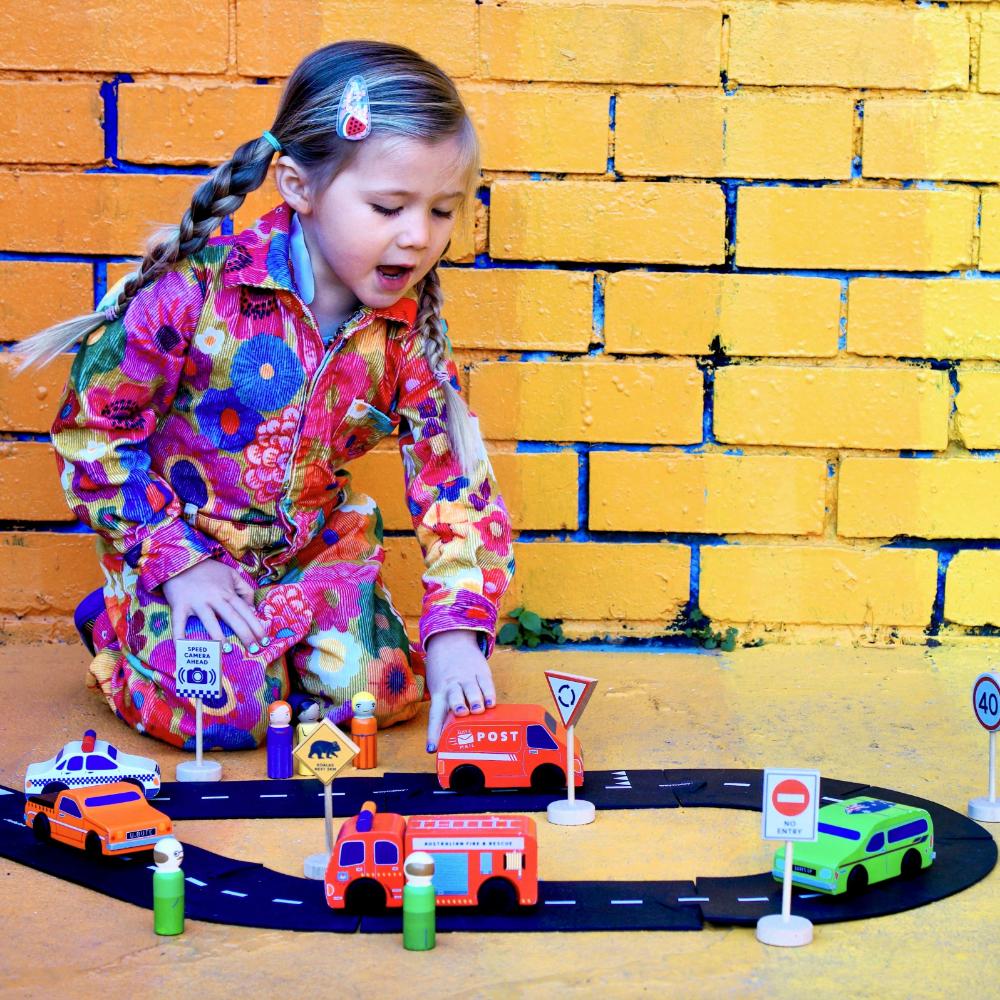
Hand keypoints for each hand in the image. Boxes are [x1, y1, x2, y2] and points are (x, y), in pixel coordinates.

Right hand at [162, 558, 266, 648]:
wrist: (180, 561)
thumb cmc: (208, 570)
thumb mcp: (231, 574)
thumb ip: (244, 590)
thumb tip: (252, 609)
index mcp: (227, 592)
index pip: (245, 611)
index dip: (256, 626)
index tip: (265, 641)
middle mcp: (214, 598)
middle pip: (233, 618)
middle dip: (245, 635)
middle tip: (254, 650)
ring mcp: (197, 602)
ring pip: (210, 622)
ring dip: (218, 637)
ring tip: (226, 650)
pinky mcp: (180, 605)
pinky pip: (179, 623)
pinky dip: (179, 637)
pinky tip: (183, 649)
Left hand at [424, 629, 495, 752]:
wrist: (451, 640)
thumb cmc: (444, 672)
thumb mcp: (438, 687)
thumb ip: (446, 707)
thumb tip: (452, 733)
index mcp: (439, 692)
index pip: (435, 715)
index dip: (433, 733)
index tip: (432, 749)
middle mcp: (452, 684)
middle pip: (454, 697)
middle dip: (458, 706)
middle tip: (461, 713)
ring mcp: (467, 677)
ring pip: (471, 690)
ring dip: (474, 701)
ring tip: (478, 709)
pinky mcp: (481, 670)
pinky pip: (486, 683)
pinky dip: (489, 694)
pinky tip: (491, 703)